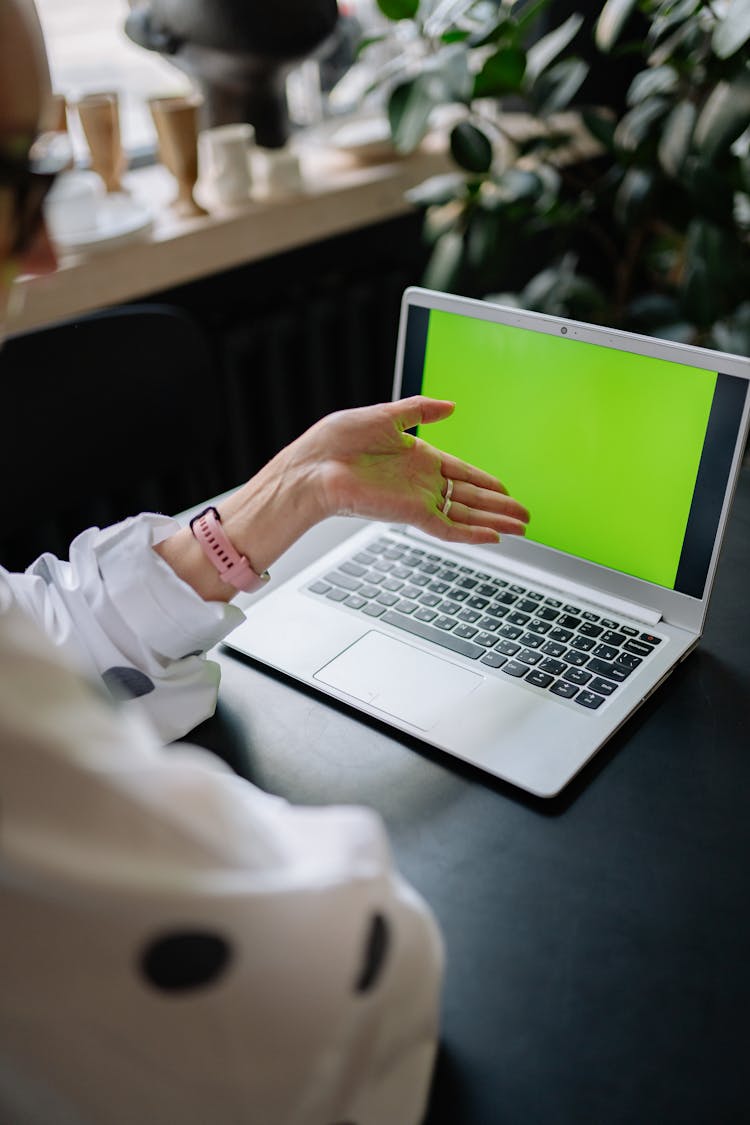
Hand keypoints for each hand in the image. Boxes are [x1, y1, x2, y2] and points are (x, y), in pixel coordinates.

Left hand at [297, 396, 529, 545]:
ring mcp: (417, 500)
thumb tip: (451, 406)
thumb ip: (420, 410)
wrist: (313, 466)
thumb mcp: (385, 415)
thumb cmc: (337, 440)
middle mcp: (421, 482)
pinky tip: (494, 537)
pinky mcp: (409, 515)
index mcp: (418, 457)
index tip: (506, 489)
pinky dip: (471, 534)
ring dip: (493, 521)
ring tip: (521, 527)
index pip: (462, 472)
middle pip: (470, 498)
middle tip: (524, 515)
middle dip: (499, 507)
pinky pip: (447, 528)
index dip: (486, 481)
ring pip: (465, 515)